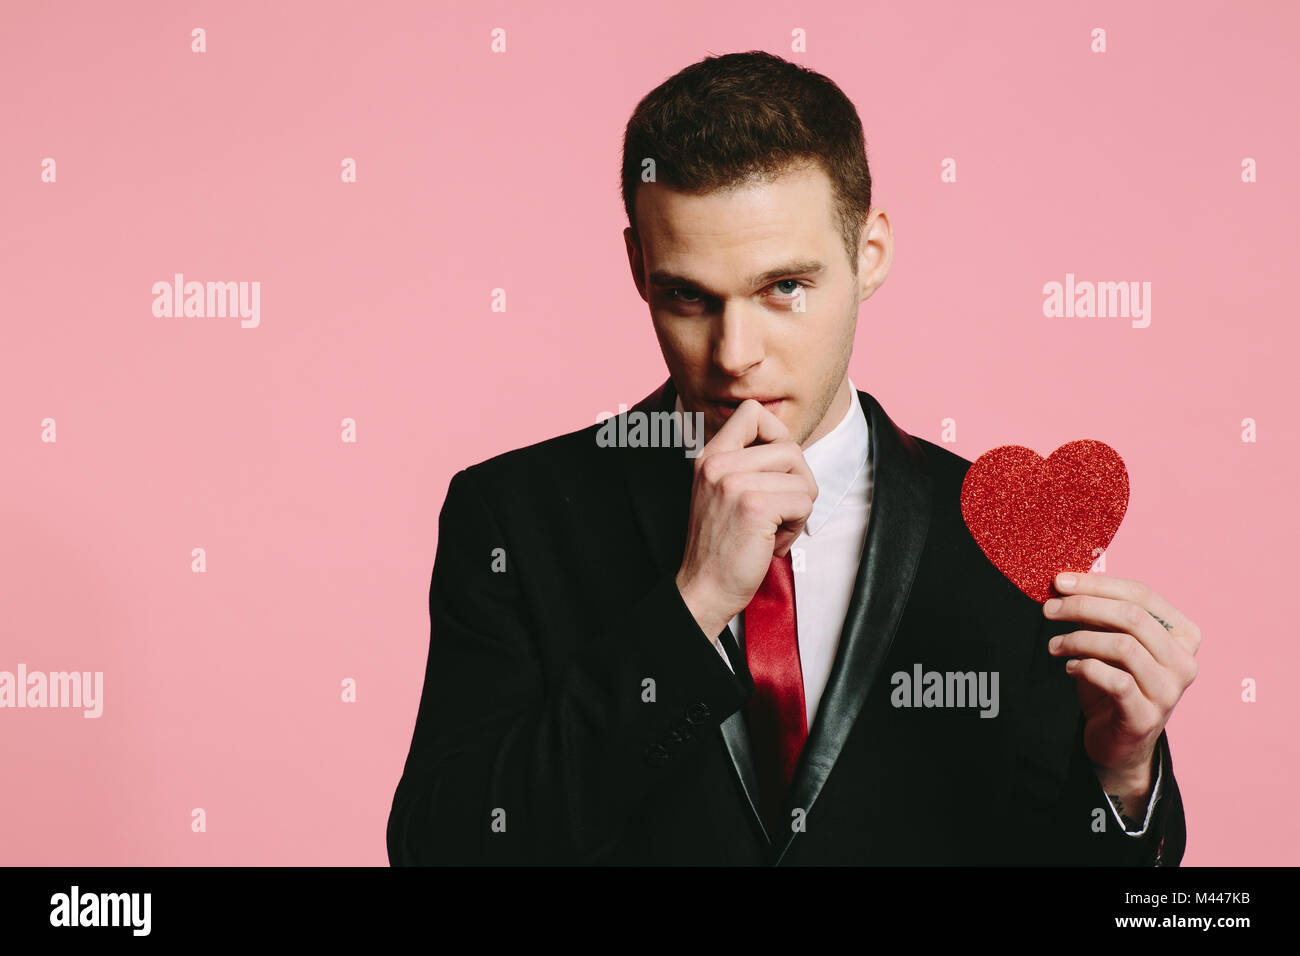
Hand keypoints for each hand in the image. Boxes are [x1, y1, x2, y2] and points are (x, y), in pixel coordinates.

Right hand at [676, 399, 817, 638]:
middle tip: (779, 512)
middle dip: (798, 483)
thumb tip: (789, 446)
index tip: (775, 468)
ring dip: (798, 509)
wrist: (703, 588)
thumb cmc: (721, 546)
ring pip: (801, 478)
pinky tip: (773, 542)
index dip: (777, 435)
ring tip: (773, 529)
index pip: (753, 412)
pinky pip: (803, 502)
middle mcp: (718, 464)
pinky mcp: (754, 507)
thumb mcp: (721, 492)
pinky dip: (796, 527)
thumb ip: (745, 465)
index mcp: (710, 456)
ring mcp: (734, 483)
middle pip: (790, 448)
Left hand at [1043, 572, 1200, 801]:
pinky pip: (1115, 680)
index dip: (1097, 584)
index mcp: (1183, 635)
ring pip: (1123, 646)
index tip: (1060, 581)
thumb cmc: (1114, 683)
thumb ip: (1098, 614)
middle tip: (1049, 609)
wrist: (1119, 743)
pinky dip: (1085, 667)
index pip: (1141, 595)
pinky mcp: (1146, 716)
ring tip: (1055, 644)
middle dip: (1083, 606)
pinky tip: (1070, 668)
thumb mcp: (1108, 642)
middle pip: (1132, 616)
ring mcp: (1169, 691)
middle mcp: (1184, 662)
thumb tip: (1067, 583)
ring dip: (1079, 639)